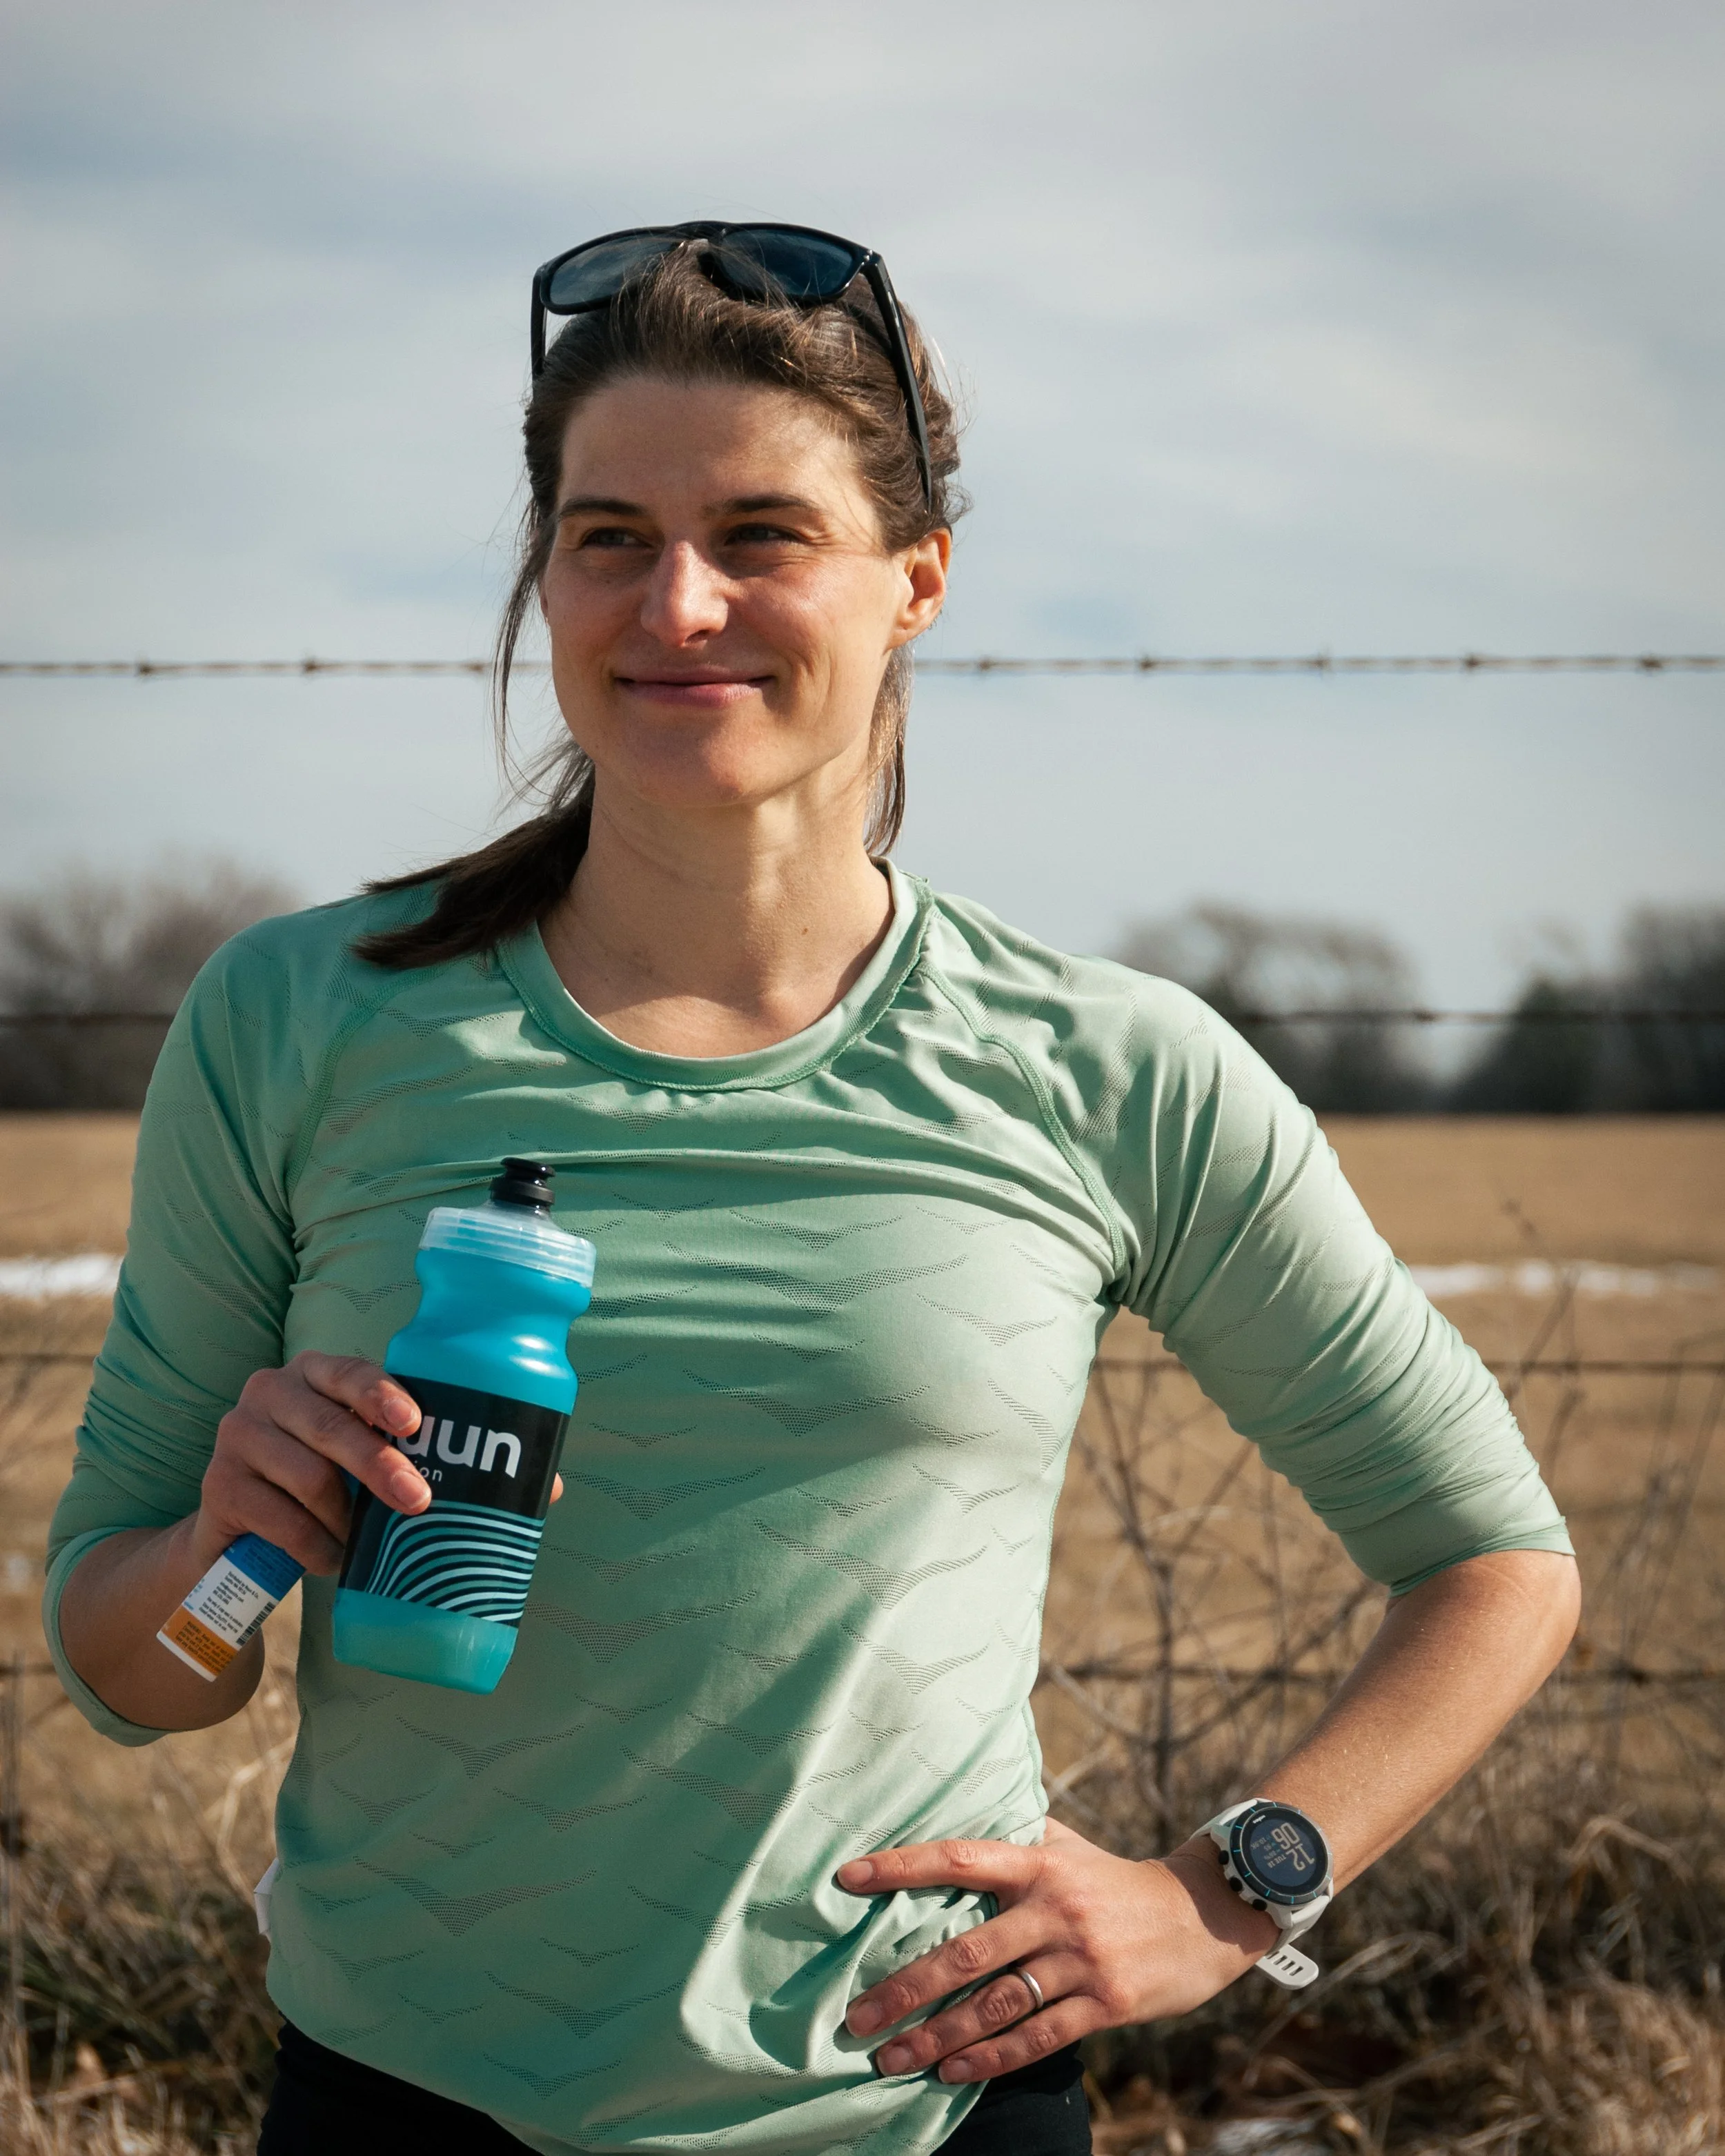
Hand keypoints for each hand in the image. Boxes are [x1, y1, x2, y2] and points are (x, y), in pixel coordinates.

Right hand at [196, 1353, 570, 1574]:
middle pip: (329, 1426)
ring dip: (345, 1519)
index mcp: (316, 1374)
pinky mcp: (216, 1488)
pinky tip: (333, 1561)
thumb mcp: (375, 1468)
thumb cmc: (331, 1488)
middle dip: (378, 1465)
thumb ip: (440, 1464)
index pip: (349, 1370)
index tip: (416, 1421)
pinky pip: (273, 1518)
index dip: (381, 1392)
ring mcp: (236, 1436)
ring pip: (303, 1476)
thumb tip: (548, 1490)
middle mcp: (270, 1392)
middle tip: (417, 1503)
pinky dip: (312, 1546)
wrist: (239, 1538)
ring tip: (368, 1545)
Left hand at [836, 1817, 1277, 2083]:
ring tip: (891, 2058)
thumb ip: (1015, 1834)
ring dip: (937, 2035)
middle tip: (857, 2017)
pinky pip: (1037, 2037)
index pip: (958, 1858)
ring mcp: (1080, 1959)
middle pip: (965, 1951)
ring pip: (995, 2003)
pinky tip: (952, 2071)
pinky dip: (991, 2057)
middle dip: (905, 1988)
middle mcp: (1054, 1909)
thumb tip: (957, 1806)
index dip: (901, 1866)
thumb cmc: (1115, 1880)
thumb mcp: (1067, 1845)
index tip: (847, 1877)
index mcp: (1038, 1863)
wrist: (1203, 1915)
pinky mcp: (1105, 2003)